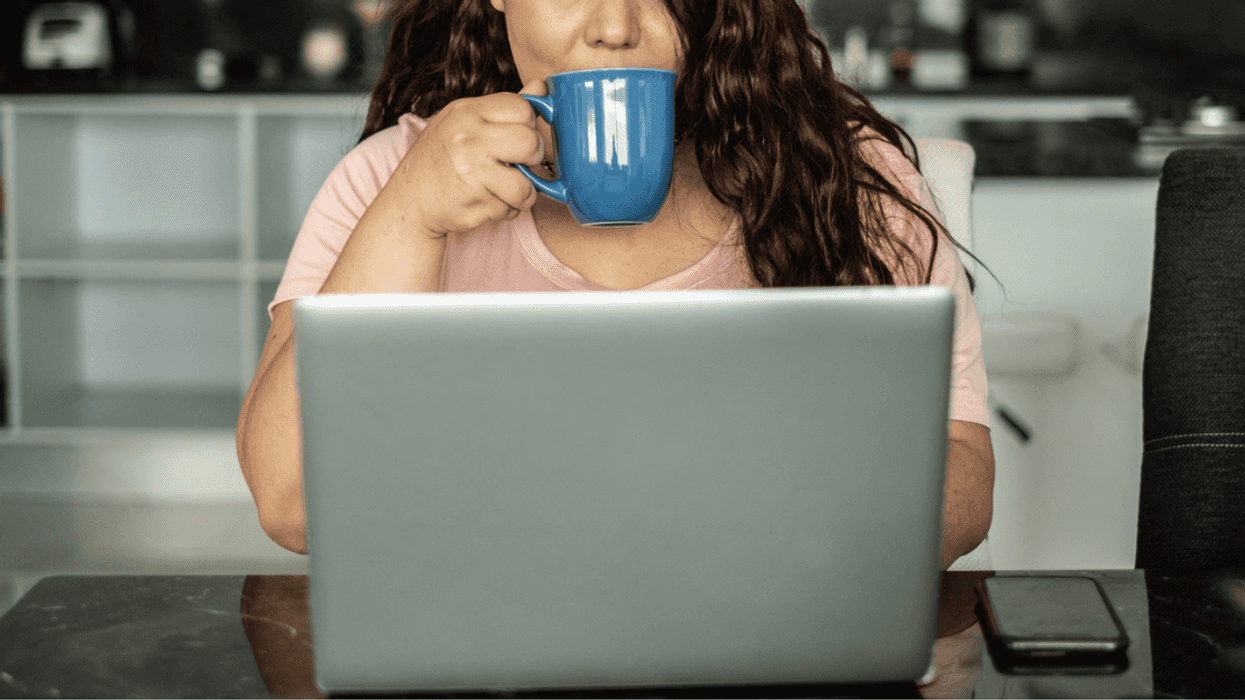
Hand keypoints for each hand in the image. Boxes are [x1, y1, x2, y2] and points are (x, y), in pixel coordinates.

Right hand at [394, 78, 548, 238]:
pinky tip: (485, 201)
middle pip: (530, 142)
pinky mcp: (474, 202)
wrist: (409, 200)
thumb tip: (542, 87)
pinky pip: (511, 208)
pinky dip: (505, 209)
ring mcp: (470, 171)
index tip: (516, 139)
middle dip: (531, 158)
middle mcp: (467, 138)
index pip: (522, 108)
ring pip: (526, 185)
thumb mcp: (465, 123)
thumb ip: (505, 109)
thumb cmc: (442, 159)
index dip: (527, 126)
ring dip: (521, 193)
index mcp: (466, 112)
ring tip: (502, 188)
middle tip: (516, 165)